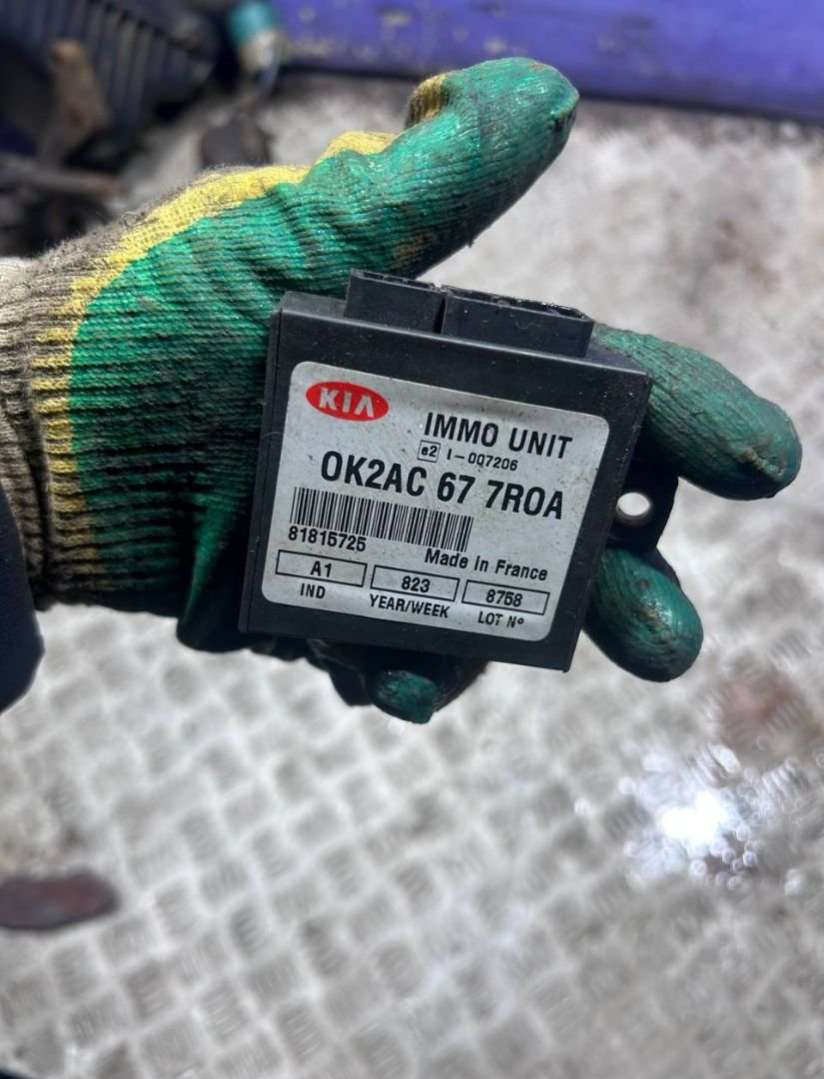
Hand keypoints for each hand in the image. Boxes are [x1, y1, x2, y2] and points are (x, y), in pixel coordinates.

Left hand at [1, 59, 799, 722]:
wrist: (41, 429)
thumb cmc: (155, 319)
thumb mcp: (292, 238)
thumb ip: (421, 188)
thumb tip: (547, 95)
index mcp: (441, 363)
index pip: (587, 389)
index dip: (680, 421)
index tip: (759, 465)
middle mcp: (424, 448)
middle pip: (553, 518)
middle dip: (620, 578)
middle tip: (667, 638)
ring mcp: (375, 528)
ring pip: (481, 596)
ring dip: (512, 637)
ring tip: (497, 660)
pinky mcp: (318, 594)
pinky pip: (386, 645)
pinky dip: (403, 668)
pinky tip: (399, 680)